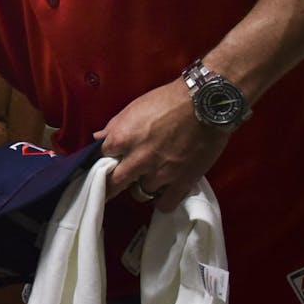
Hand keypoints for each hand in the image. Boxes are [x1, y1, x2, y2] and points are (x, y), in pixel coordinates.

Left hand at [97, 78, 229, 212]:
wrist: (206, 102)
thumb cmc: (169, 99)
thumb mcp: (135, 107)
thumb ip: (114, 126)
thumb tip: (98, 139)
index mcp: (123, 138)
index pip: (102, 157)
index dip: (106, 158)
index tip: (111, 159)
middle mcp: (138, 160)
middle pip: (115, 183)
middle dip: (113, 183)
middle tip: (117, 182)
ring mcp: (160, 174)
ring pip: (140, 193)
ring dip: (142, 186)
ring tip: (150, 177)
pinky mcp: (182, 182)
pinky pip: (165, 204)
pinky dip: (162, 200)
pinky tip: (164, 192)